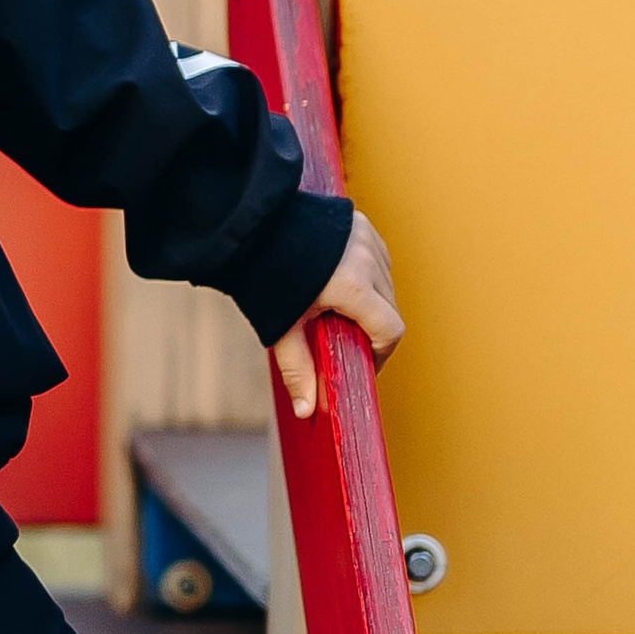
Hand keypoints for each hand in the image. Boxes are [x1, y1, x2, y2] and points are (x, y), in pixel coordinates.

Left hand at [272, 213, 403, 419]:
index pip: (390, 330)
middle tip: (345, 341)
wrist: (244, 226)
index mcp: (353, 286)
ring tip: (338, 311)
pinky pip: (376, 257)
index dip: (380, 353)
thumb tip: (307, 411)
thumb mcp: (282, 326)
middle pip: (390, 307)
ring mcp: (365, 236)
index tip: (364, 363)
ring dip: (372, 301)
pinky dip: (367, 274)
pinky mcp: (358, 222)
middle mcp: (367, 258)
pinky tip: (339, 282)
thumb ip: (298, 369)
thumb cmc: (261, 276)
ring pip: (386, 281)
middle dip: (373, 329)